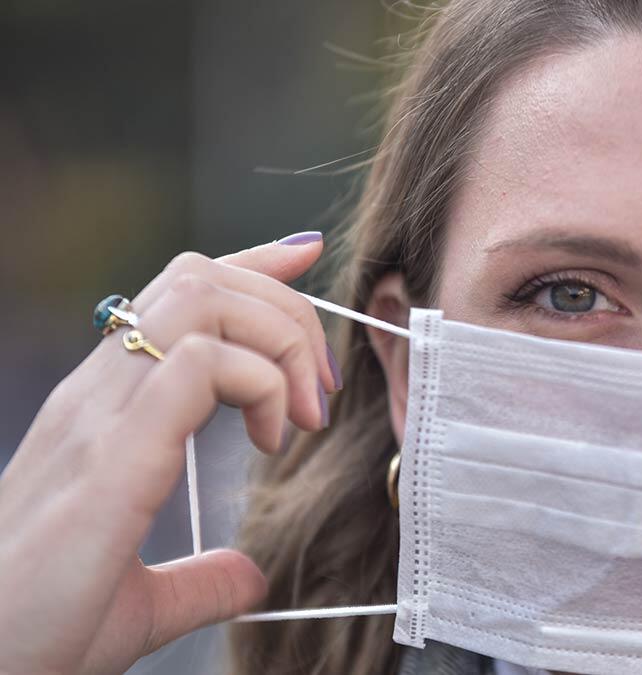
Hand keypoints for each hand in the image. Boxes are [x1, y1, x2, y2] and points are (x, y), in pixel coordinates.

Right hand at [0, 232, 339, 674]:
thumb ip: (198, 580)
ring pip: (201, 297)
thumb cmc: (38, 636)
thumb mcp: (141, 603)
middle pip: (201, 278)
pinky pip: (198, 364)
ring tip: (303, 416)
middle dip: (286, 310)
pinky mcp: (110, 454)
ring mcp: (98, 419)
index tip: (304, 258)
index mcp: (103, 417)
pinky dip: (259, 383)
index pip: (177, 300)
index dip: (251, 267)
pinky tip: (272, 441)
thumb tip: (248, 578)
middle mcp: (96, 399)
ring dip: (277, 339)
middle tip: (321, 390)